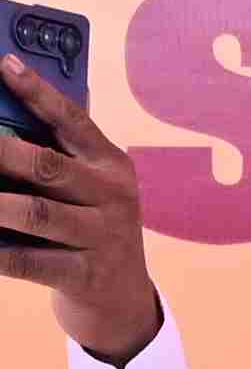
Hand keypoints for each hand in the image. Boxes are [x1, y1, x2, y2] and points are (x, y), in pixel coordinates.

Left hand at [0, 57, 160, 365]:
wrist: (121, 303)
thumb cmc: (87, 232)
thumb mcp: (86, 191)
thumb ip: (55, 159)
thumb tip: (1, 125)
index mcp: (112, 165)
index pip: (73, 120)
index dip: (38, 92)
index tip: (4, 65)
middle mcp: (113, 196)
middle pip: (48, 166)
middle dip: (0, 150)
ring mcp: (102, 237)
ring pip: (35, 213)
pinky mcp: (85, 276)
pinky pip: (28, 261)